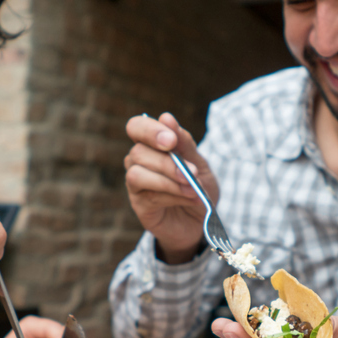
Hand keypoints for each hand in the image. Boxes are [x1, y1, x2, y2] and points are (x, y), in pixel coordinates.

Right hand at [122, 112, 217, 262]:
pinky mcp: (139, 204)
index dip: (149, 130)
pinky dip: (173, 195)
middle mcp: (137, 161)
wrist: (201, 220)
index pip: (136, 127)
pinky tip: (191, 198)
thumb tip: (166, 117)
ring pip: (137, 174)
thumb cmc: (198, 186)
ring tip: (193, 188)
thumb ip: (184, 143)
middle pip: (138, 152)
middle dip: (167, 162)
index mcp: (151, 145)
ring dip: (169, 180)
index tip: (171, 140)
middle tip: (191, 172)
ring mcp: (135, 184)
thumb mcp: (198, 162)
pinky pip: (148, 195)